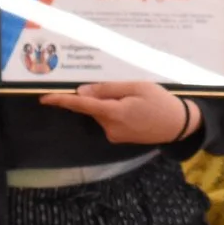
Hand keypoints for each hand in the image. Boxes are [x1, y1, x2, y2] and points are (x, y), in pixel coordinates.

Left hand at [39, 81, 202, 145]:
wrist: (178, 125)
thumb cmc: (160, 102)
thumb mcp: (136, 87)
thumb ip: (108, 89)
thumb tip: (82, 92)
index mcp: (114, 113)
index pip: (82, 105)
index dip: (62, 100)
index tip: (45, 98)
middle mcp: (110, 127)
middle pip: (93, 107)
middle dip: (101, 94)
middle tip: (124, 87)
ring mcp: (114, 134)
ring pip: (102, 112)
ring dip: (110, 102)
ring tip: (135, 96)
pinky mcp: (119, 137)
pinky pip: (110, 119)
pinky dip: (115, 109)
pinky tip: (134, 106)